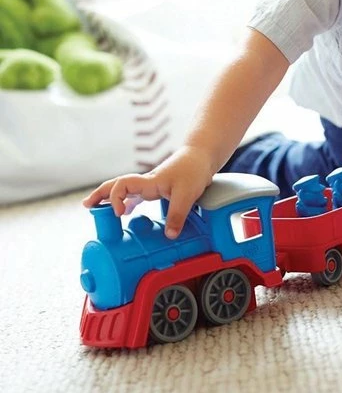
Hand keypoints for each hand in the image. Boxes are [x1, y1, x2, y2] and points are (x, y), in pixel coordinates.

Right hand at [82, 146, 214, 238]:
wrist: (202, 157)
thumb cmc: (193, 170)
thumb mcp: (187, 194)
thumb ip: (177, 215)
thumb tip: (169, 236)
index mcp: (149, 182)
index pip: (122, 185)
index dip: (115, 198)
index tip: (119, 214)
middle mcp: (146, 183)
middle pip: (116, 185)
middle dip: (100, 195)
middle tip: (87, 206)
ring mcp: (151, 185)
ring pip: (125, 190)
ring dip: (110, 198)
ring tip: (97, 210)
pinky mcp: (158, 188)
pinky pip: (137, 195)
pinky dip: (127, 202)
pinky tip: (125, 212)